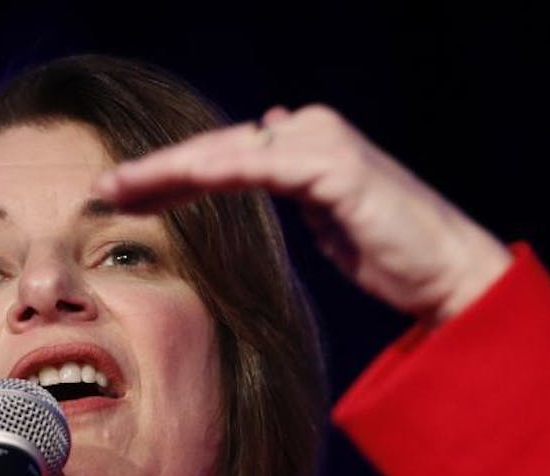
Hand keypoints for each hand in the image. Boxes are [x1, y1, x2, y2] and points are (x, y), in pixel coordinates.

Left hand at [93, 104, 512, 322]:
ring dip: (168, 171)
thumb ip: (296, 189)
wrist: (448, 271)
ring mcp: (322, 143)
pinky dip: (212, 174)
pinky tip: (171, 184)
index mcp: (306, 143)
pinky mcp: (333, 166)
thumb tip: (261, 157)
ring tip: (118, 189)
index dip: (171, 174)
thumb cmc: (392, 254)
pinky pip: (259, 168)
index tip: (123, 195)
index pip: (224, 155)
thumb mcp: (329, 221)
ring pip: (226, 154)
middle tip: (101, 189)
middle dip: (156, 170)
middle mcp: (311, 130)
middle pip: (216, 149)